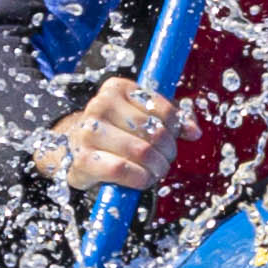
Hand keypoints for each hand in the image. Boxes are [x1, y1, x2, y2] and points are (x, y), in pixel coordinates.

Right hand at [54, 78, 178, 195]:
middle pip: (154, 132)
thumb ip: (170, 120)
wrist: (73, 149)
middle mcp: (100, 105)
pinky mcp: (82, 159)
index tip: (172, 140)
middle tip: (164, 160)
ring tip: (155, 171)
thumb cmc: (115, 131)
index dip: (175, 129)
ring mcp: (88, 132)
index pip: (163, 108)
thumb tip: (194, 132)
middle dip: (167, 152)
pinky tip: (142, 179)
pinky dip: (140, 178)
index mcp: (117, 88)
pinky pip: (122, 170)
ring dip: (156, 167)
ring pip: (141, 151)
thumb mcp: (141, 117)